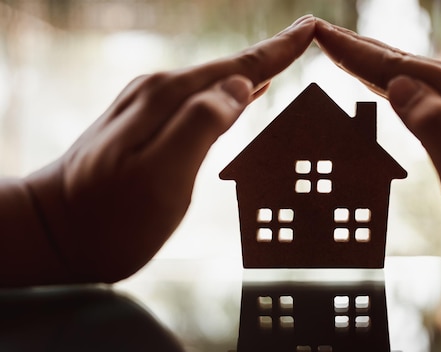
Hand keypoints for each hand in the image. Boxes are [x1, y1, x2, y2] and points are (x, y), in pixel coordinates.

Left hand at [23, 15, 315, 282]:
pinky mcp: (147, 122)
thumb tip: (241, 86)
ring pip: (215, 82)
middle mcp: (159, 91)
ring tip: (282, 59)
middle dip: (271, 54)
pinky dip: (228, 92)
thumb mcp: (161, 178)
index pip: (239, 68)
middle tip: (307, 34)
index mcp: (170, 99)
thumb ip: (201, 125)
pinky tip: (242, 92)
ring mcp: (150, 105)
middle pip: (229, 68)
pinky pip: (200, 98)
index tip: (310, 28)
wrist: (51, 230)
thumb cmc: (110, 217)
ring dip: (252, 70)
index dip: (278, 51)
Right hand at [314, 19, 440, 271]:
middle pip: (408, 63)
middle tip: (321, 34)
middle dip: (361, 49)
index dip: (357, 54)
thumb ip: (439, 131)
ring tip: (343, 51)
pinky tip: (388, 81)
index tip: (321, 35)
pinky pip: (432, 88)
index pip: (401, 69)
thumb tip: (401, 86)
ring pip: (418, 73)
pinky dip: (401, 80)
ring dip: (378, 61)